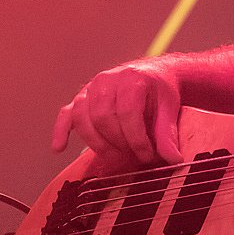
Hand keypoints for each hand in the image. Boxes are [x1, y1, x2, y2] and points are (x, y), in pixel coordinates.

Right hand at [52, 59, 184, 167]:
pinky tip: (59, 148)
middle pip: (102, 117)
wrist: (156, 74)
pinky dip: (60, 130)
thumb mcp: (169, 108)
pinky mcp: (82, 97)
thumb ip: (168, 134)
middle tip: (130, 157)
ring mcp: (91, 87)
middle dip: (116, 142)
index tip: (145, 155)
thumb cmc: (161, 90)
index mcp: (132, 79)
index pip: (128, 113)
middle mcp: (108, 80)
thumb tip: (173, 159)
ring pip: (83, 117)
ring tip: (112, 156)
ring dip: (95, 142)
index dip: (136, 139)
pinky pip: (66, 113)